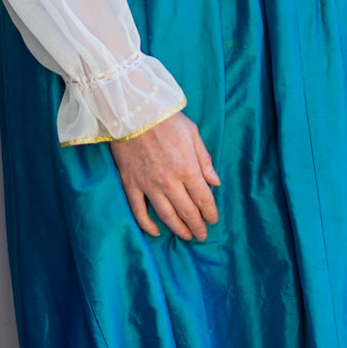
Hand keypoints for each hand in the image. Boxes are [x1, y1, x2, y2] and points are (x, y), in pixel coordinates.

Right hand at [110, 111, 220, 240]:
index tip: (213, 220)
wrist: (133, 111)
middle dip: (197, 226)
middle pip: (187, 211)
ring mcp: (148, 185)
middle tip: (202, 235)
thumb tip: (216, 182)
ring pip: (166, 215)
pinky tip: (156, 232)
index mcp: (188, 168)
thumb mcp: (193, 134)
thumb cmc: (166, 119)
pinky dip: (147, 224)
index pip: (204, 199)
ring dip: (178, 229)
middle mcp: (170, 182)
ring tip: (186, 236)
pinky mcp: (130, 184)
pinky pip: (139, 210)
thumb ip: (205, 161)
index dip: (210, 213)